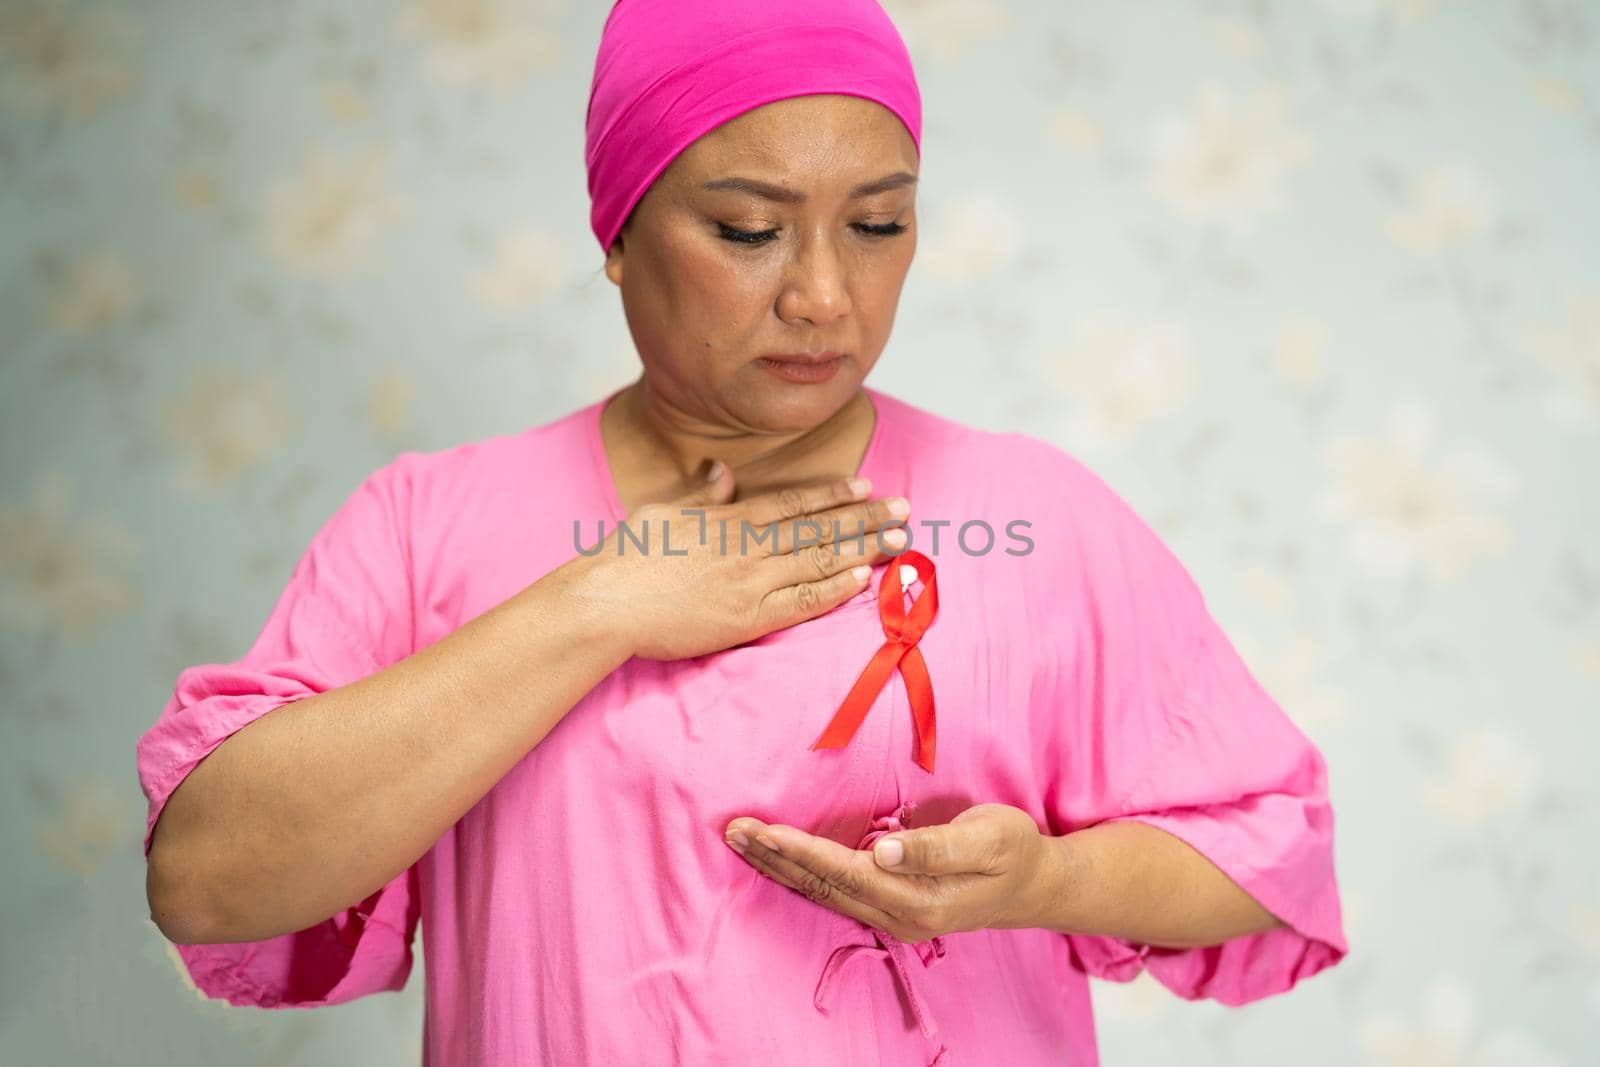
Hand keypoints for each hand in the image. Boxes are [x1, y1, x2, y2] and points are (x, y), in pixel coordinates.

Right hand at [563, 462, 909, 660]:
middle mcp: (747, 545)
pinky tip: (864, 579)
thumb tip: (723, 473)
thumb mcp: (664, 512)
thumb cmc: (626, 557)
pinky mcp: (746, 620)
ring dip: (863, 549)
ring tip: (899, 541)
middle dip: (865, 517)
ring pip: (819, 560)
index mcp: (728, 517)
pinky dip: (834, 589)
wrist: (606, 603)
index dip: (834, 493)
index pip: (794, 501)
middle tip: (905, 510)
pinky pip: (801, 602)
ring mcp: (750, 582)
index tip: (866, 484)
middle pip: (818, 527)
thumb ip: (702, 495)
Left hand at [723, 803, 1056, 942]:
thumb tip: (884, 849)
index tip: (765, 829)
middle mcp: (899, 916)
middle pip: (823, 886)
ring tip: (742, 841)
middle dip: (775, 858)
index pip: (845, 872)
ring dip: (779, 868)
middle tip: (732, 831)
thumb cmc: (1015, 850)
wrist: (1035, 886)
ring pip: (822, 894)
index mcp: (920, 900)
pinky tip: (778, 861)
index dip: (802, 850)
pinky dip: (801, 875)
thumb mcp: (989, 838)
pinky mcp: (891, 909)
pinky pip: (835, 893)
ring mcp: (893, 918)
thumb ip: (936, 847)